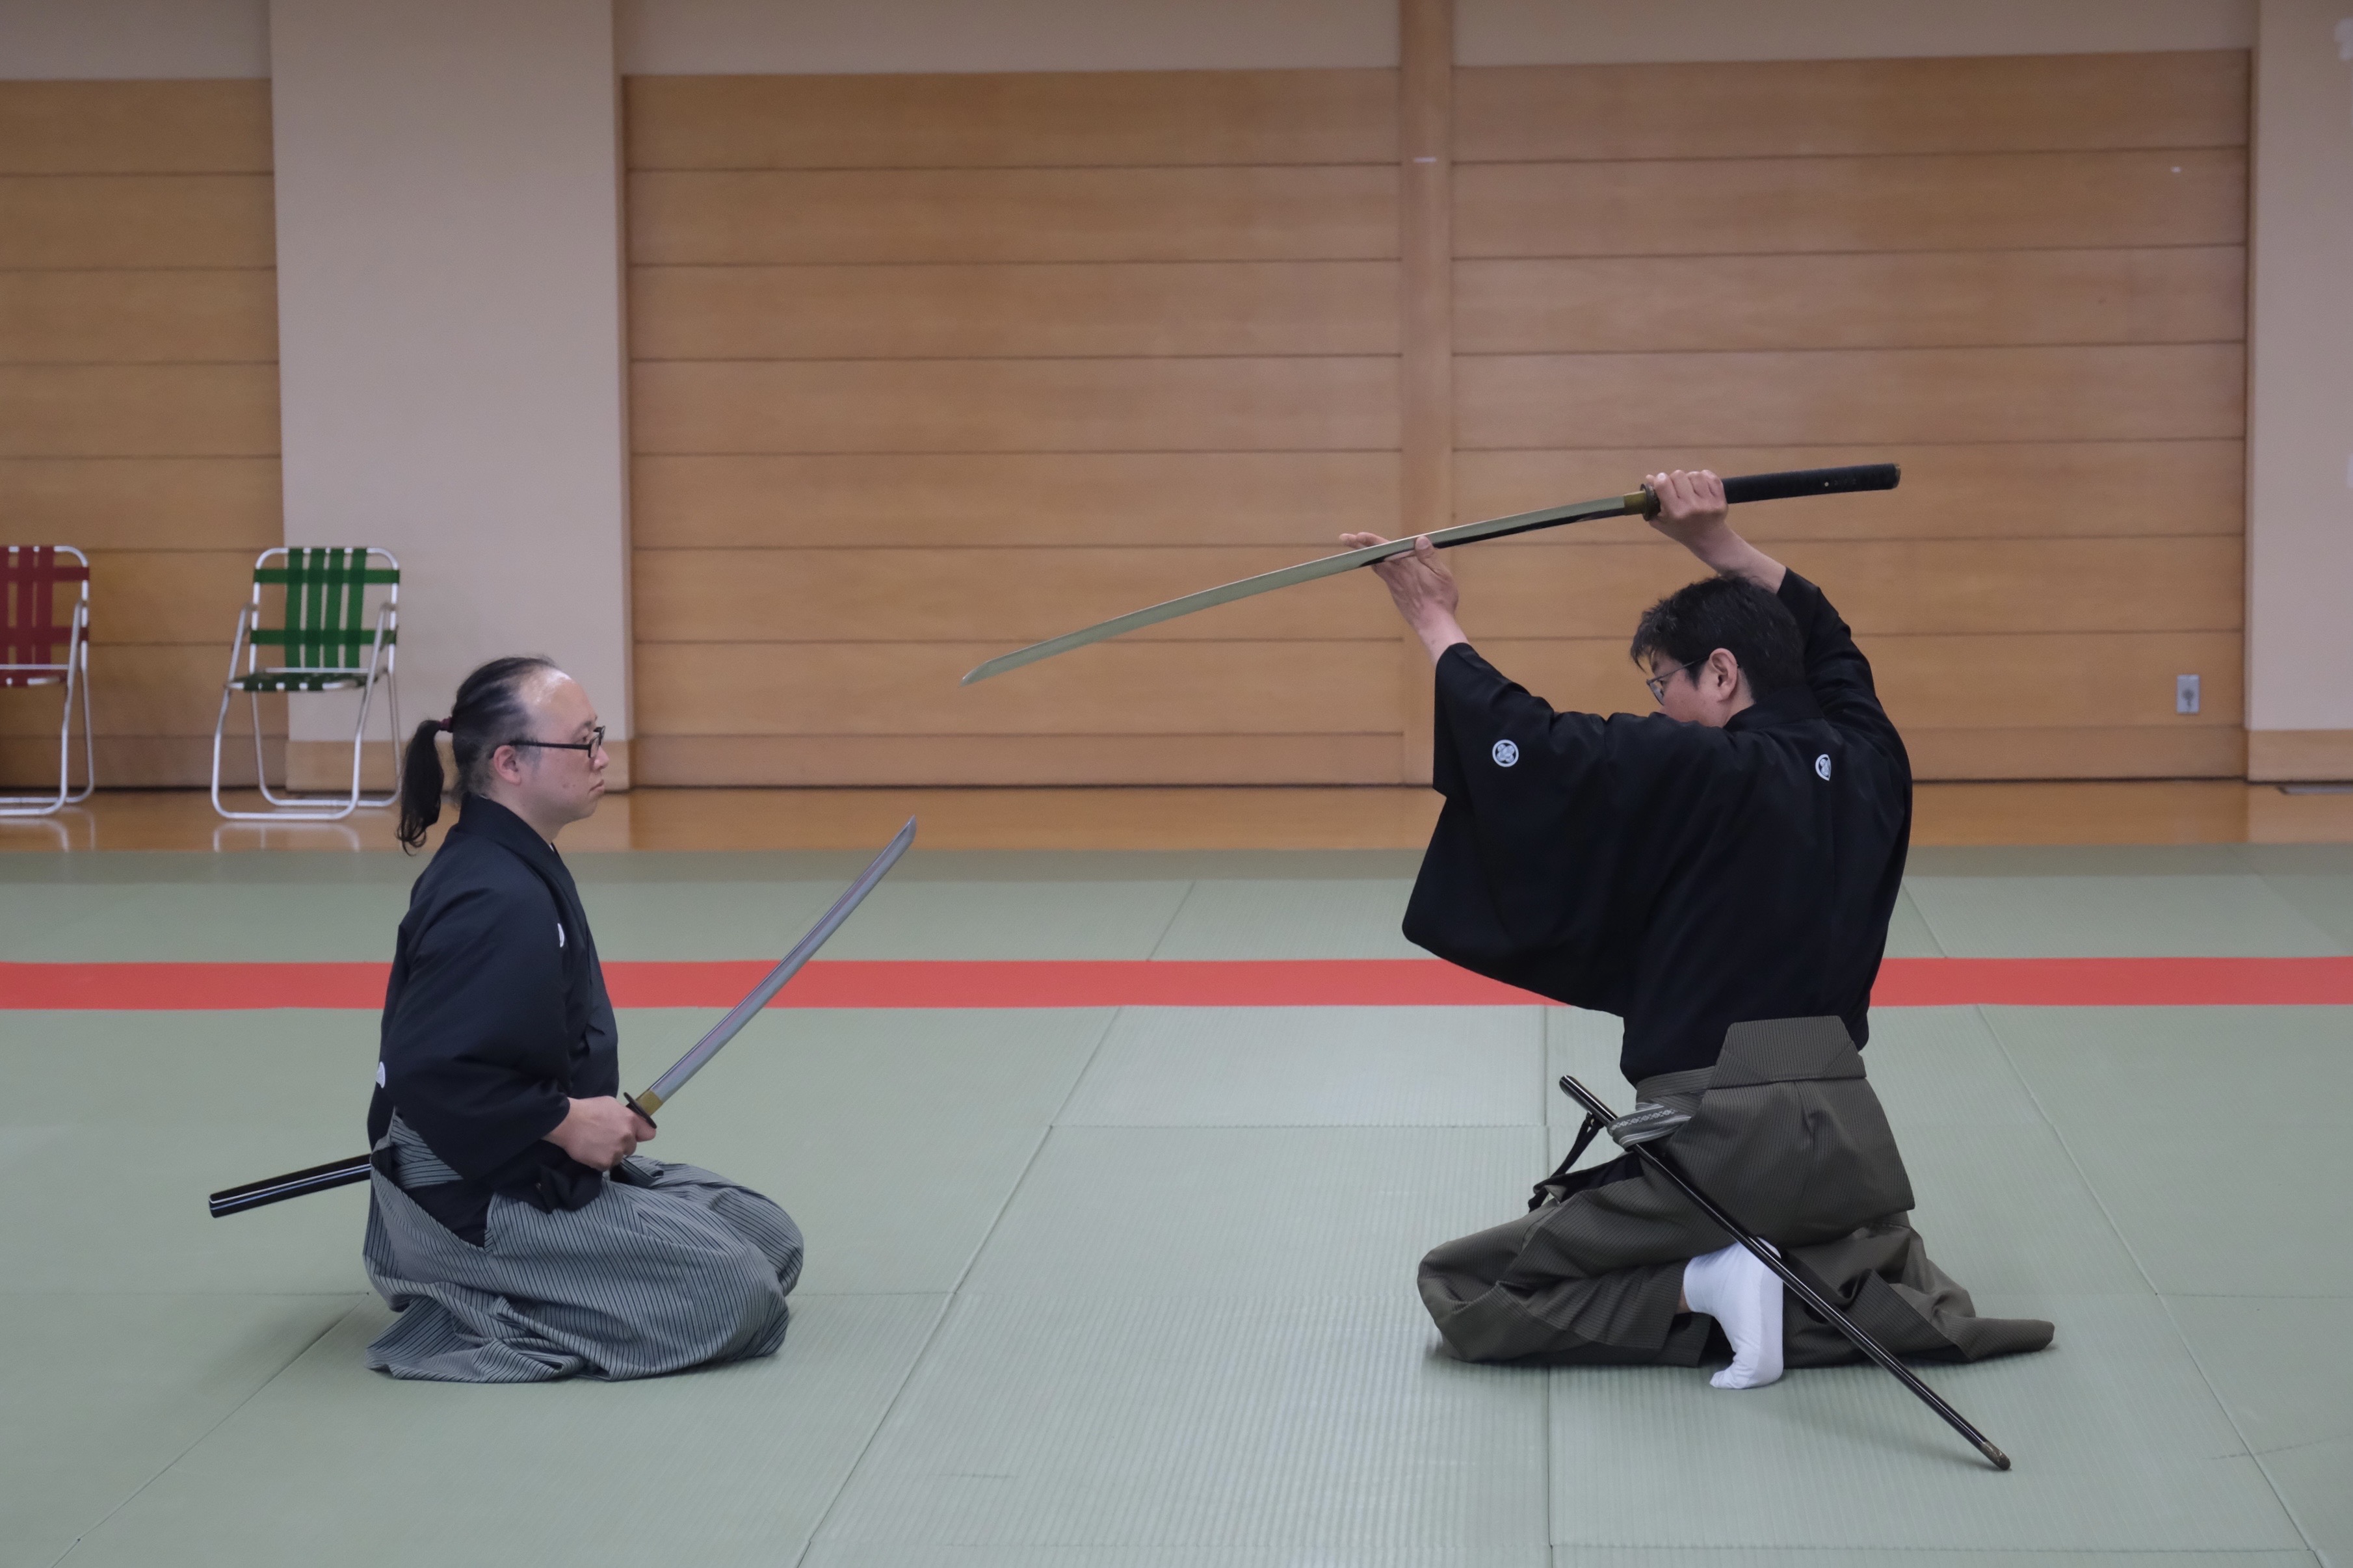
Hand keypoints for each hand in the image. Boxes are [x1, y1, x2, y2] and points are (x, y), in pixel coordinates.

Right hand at [545, 1095, 655, 1169]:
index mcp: (630, 1121)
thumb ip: (624, 1115)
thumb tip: (628, 1121)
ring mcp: (616, 1152)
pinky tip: (591, 1152)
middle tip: (607, 1140)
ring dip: (610, 1154)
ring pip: (618, 1157)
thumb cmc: (588, 1109)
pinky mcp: (604, 1163)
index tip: (633, 1135)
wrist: (567, 1122)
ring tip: (596, 1146)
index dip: (640, 1135)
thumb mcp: (611, 1104)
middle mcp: (627, 1137)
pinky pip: (606, 1165)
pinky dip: (599, 1161)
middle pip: (631, 1148)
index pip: (649, 1134)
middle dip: (622, 1145)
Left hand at [1340, 531, 1468, 663]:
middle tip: (1344, 538)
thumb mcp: (1441, 574)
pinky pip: (1384, 575)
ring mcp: (1393, 585)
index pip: (1385, 549)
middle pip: (1374, 557)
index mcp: (1406, 566)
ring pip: (1377, 566)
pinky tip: (1377, 563)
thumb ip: (1428, 556)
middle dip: (1359, 546)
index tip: (1358, 535)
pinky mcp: (1395, 593)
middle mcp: (1395, 575)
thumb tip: (1419, 539)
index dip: (1372, 540)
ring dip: (1367, 555)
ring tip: (1358, 546)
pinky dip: (1378, 565)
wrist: (1433, 624)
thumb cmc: (1440, 599)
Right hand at [1643, 469, 1786, 591]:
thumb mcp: (1663, 522)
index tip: (1661, 482)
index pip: (1663, 484)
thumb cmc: (1682, 531)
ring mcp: (1708, 502)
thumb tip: (1649, 478)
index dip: (1660, 479)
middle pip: (1678, 475)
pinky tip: (1701, 485)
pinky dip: (1705, 477)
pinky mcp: (1720, 499)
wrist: (1709, 539)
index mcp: (1675, 513)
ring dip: (1690, 478)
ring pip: (1695, 475)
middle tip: (1676, 487)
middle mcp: (1692, 506)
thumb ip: (1653, 503)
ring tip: (1690, 487)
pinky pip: (1711, 477)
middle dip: (1674, 479)